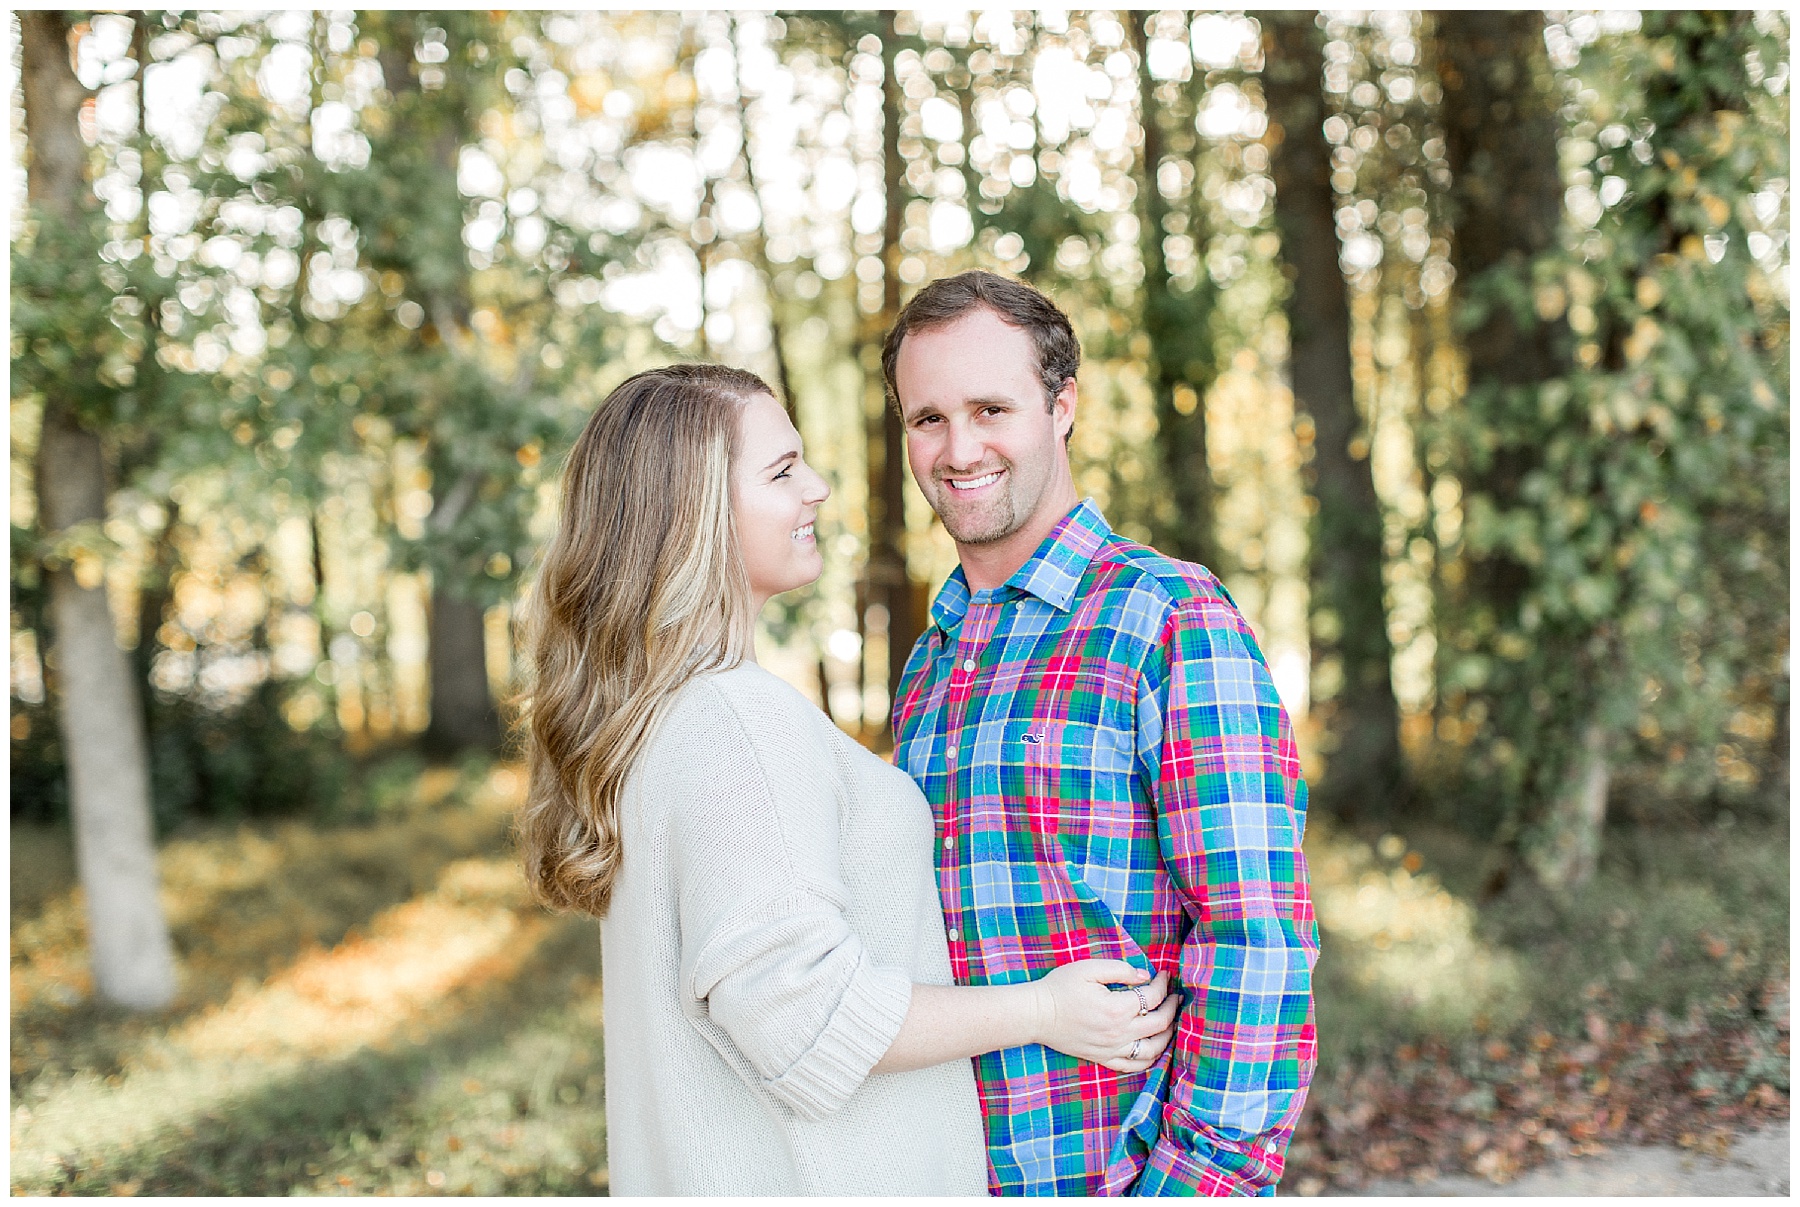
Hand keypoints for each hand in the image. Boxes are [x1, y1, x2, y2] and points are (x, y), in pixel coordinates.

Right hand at [1030, 960, 1179, 1072]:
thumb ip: (1119, 969)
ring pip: (1153, 1049)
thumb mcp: (1088, 969)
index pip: (1152, 997)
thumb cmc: (1060, 988)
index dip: (1163, 984)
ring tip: (1171, 1023)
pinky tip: (1155, 1049)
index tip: (1164, 974)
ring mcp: (1112, 1049)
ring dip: (1168, 1036)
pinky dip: (1150, 1060)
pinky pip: (1134, 1066)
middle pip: (1159, 1023)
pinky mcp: (1103, 1059)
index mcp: (1117, 1008)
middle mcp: (1119, 1033)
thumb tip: (1144, 976)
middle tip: (1175, 996)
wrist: (1036, 1015)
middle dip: (1172, 1007)